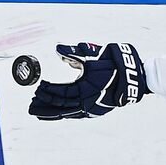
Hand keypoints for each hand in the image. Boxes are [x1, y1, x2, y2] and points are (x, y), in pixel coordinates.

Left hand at [28, 42, 147, 119]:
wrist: (135, 77)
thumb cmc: (114, 64)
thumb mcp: (93, 55)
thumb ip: (74, 53)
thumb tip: (58, 49)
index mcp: (85, 89)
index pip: (60, 93)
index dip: (48, 91)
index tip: (38, 88)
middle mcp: (87, 103)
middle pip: (60, 108)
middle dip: (45, 106)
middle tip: (30, 106)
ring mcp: (92, 110)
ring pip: (67, 114)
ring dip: (52, 113)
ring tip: (38, 113)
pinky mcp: (96, 111)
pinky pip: (76, 115)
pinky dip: (65, 114)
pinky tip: (58, 114)